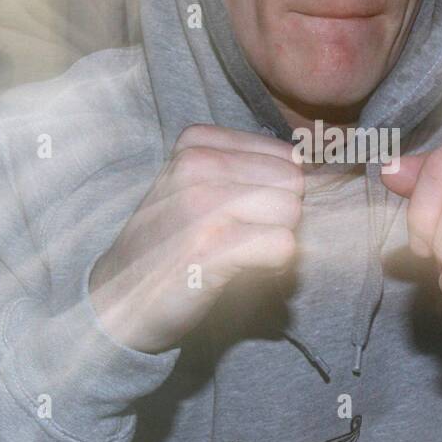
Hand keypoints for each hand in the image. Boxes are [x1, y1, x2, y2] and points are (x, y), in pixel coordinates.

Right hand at [90, 124, 303, 353]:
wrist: (118, 299)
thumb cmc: (170, 244)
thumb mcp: (197, 186)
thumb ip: (249, 170)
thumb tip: (323, 171)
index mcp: (197, 142)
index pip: (286, 156)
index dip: (277, 193)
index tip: (241, 216)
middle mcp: (197, 164)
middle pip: (293, 183)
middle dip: (281, 217)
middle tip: (242, 239)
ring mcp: (201, 204)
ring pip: (291, 213)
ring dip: (276, 242)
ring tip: (236, 254)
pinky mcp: (210, 248)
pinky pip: (283, 246)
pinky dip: (272, 266)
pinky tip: (238, 271)